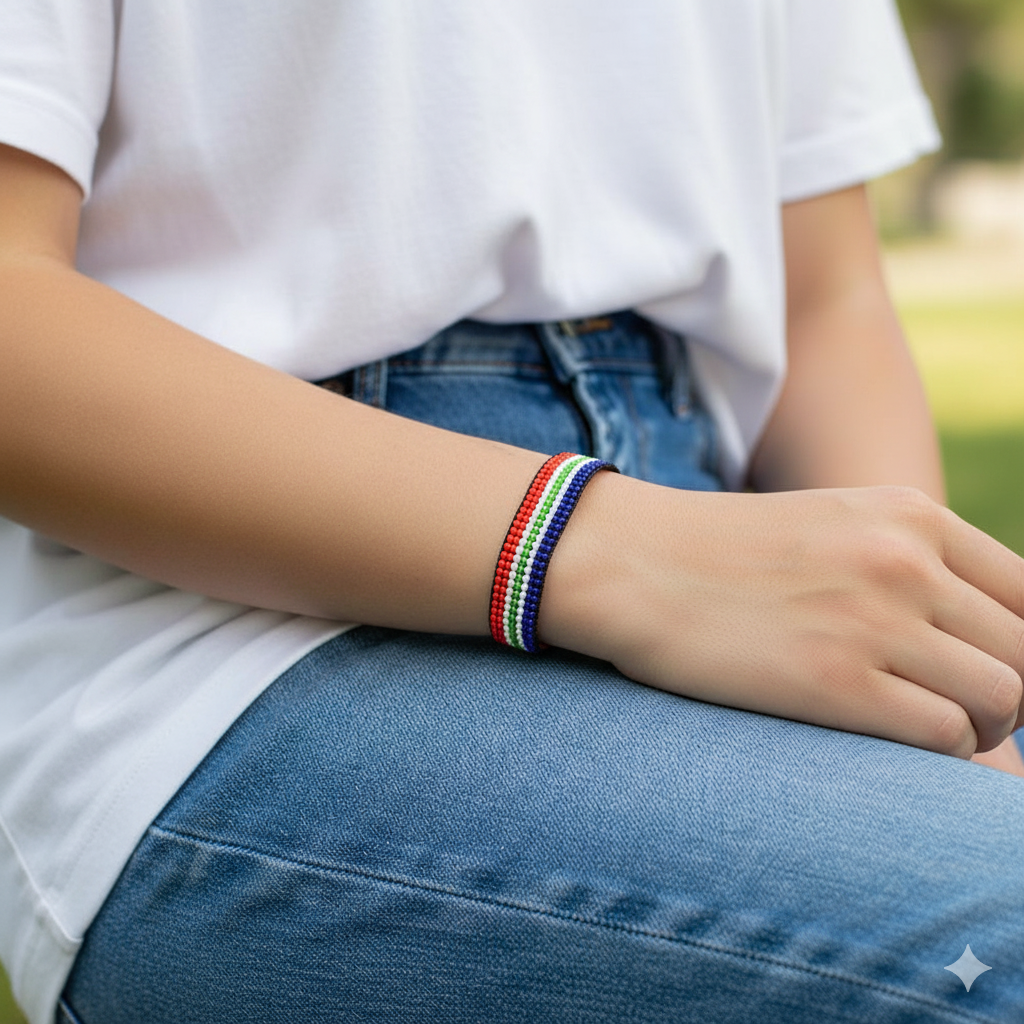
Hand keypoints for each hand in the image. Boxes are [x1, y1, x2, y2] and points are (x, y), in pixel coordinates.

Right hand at [541, 479, 1023, 757]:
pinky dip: (941, 750)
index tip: (989, 670)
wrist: (632, 563)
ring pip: (1004, 697)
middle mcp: (906, 561)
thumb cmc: (722, 553)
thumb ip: (906, 560)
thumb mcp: (830, 526)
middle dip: (1013, 693)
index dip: (1023, 645)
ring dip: (984, 728)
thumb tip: (971, 630)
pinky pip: (946, 735)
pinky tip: (892, 736)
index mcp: (910, 516)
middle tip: (963, 710)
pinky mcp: (837, 683)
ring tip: (936, 728)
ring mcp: (874, 620)